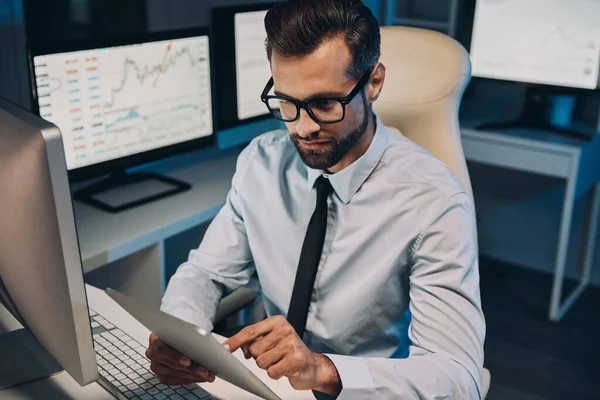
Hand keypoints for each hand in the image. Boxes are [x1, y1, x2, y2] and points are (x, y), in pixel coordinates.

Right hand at [145, 333, 215, 384]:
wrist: (175, 336)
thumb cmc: (181, 331)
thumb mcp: (189, 328)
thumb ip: (201, 334)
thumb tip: (226, 347)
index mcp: (155, 339)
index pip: (162, 349)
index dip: (175, 357)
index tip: (189, 361)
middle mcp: (152, 353)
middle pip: (172, 365)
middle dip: (191, 370)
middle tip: (205, 371)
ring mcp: (156, 366)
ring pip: (175, 374)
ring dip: (192, 376)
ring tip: (207, 375)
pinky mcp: (162, 375)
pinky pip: (175, 380)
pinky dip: (189, 379)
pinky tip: (200, 377)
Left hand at [223, 315, 341, 395]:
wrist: (312, 366)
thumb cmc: (289, 351)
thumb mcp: (273, 339)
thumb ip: (255, 339)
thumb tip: (234, 346)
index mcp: (277, 321)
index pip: (250, 331)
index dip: (235, 341)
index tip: (225, 348)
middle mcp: (285, 330)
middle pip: (254, 349)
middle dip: (260, 356)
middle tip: (273, 355)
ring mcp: (291, 344)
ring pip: (261, 361)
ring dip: (268, 366)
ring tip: (280, 361)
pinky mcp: (295, 360)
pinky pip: (271, 372)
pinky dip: (275, 374)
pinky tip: (284, 368)